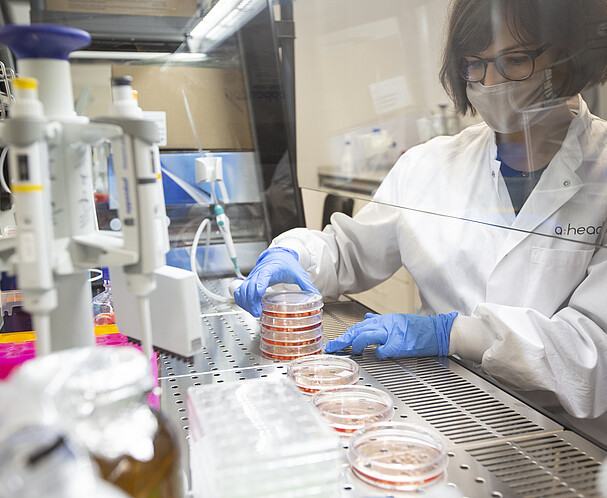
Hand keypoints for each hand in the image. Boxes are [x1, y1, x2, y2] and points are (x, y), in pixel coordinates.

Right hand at [234, 247, 318, 316]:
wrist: (277, 255)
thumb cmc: (286, 263)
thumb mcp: (298, 273)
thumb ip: (307, 285)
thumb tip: (317, 296)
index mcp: (270, 270)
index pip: (260, 279)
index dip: (257, 291)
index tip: (259, 304)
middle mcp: (258, 273)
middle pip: (248, 288)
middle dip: (251, 303)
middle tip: (258, 313)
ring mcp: (252, 278)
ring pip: (241, 290)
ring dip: (245, 303)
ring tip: (255, 312)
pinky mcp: (248, 282)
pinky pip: (239, 292)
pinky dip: (241, 300)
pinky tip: (249, 307)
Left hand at [324, 312, 457, 358]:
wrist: (439, 331)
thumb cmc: (419, 329)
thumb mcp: (397, 321)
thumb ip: (380, 322)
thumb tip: (366, 318)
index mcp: (384, 320)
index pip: (358, 326)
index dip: (344, 336)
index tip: (333, 345)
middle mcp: (385, 324)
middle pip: (358, 330)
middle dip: (343, 340)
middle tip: (332, 348)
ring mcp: (393, 332)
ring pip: (367, 335)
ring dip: (358, 344)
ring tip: (356, 351)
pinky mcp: (401, 343)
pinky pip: (384, 349)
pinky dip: (379, 353)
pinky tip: (380, 356)